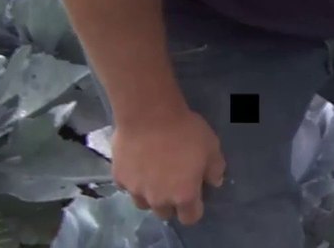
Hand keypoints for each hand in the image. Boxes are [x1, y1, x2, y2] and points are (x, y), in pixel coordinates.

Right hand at [110, 109, 226, 224]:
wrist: (149, 116)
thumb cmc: (185, 132)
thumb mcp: (212, 147)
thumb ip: (215, 169)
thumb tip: (214, 182)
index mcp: (184, 195)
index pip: (190, 217)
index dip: (194, 209)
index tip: (195, 195)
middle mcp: (158, 199)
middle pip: (165, 213)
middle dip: (171, 203)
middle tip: (174, 182)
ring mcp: (136, 190)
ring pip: (144, 203)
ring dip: (151, 194)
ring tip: (154, 175)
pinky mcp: (119, 178)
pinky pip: (127, 186)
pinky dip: (134, 179)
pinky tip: (138, 164)